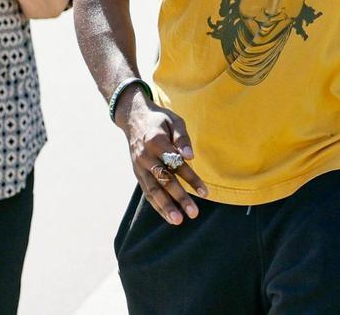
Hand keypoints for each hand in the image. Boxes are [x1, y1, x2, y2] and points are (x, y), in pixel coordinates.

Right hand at [118, 91, 208, 224]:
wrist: (134, 118)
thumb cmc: (160, 120)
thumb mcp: (174, 120)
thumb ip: (182, 138)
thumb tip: (190, 156)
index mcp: (156, 142)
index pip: (176, 164)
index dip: (191, 178)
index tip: (205, 192)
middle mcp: (145, 157)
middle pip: (164, 181)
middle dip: (179, 198)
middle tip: (194, 213)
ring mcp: (139, 167)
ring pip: (153, 190)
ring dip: (165, 207)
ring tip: (178, 221)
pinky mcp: (137, 173)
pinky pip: (147, 191)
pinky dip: (156, 205)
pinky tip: (167, 216)